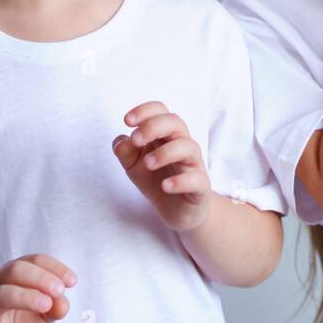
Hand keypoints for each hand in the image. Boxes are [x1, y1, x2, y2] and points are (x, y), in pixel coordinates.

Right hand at [0, 254, 75, 322]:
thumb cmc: (15, 319)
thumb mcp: (41, 311)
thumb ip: (55, 306)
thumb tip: (63, 304)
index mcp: (12, 275)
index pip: (34, 260)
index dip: (54, 267)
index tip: (72, 281)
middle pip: (15, 270)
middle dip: (40, 277)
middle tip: (60, 291)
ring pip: (1, 295)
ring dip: (27, 297)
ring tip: (46, 306)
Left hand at [114, 102, 211, 231]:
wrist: (177, 211)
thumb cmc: (156, 180)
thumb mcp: (133, 166)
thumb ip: (125, 151)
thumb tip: (121, 141)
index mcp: (166, 135)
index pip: (160, 111)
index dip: (144, 111)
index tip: (127, 121)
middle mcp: (182, 144)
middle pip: (175, 122)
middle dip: (153, 126)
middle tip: (136, 140)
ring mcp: (193, 165)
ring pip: (188, 147)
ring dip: (165, 152)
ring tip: (148, 164)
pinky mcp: (200, 187)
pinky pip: (197, 179)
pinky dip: (181, 181)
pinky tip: (166, 186)